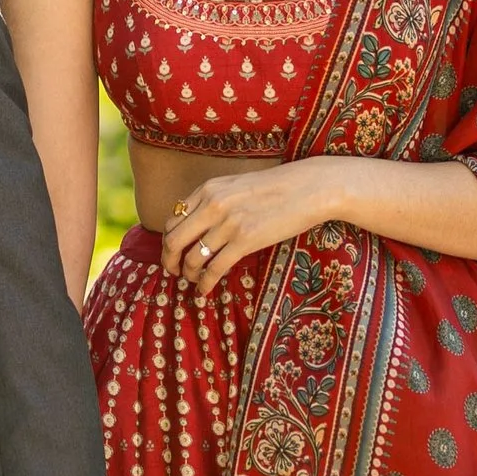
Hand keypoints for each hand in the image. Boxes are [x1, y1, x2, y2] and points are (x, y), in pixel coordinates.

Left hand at [160, 161, 346, 295]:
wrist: (307, 188)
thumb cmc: (277, 187)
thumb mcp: (237, 185)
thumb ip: (215, 201)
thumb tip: (199, 226)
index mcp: (208, 189)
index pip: (173, 219)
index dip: (169, 240)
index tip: (173, 252)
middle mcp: (212, 205)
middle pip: (174, 240)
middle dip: (169, 260)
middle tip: (173, 271)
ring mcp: (228, 224)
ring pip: (193, 257)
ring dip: (188, 274)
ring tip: (192, 281)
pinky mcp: (245, 241)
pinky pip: (214, 268)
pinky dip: (204, 283)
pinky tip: (204, 290)